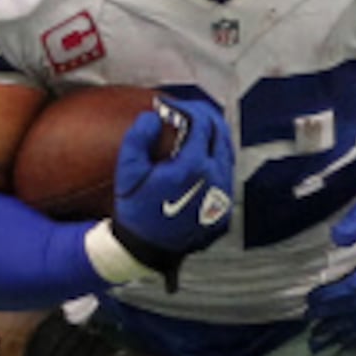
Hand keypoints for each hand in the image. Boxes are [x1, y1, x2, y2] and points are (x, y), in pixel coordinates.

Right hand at [109, 93, 233, 290]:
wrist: (148, 249)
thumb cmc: (136, 210)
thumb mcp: (128, 172)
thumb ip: (138, 138)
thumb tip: (153, 115)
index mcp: (194, 166)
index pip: (202, 122)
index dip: (186, 107)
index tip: (168, 105)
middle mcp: (216, 179)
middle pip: (221, 132)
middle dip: (204, 114)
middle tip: (185, 109)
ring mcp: (224, 195)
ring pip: (228, 152)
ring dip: (213, 134)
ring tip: (193, 127)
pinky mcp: (225, 209)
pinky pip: (227, 174)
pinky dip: (216, 157)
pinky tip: (200, 155)